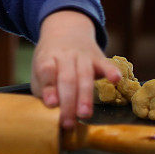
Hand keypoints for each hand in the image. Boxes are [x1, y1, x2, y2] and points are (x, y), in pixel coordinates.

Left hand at [30, 10, 120, 129]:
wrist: (65, 31)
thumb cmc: (51, 61)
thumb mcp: (38, 71)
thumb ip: (43, 89)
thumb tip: (52, 108)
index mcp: (46, 58)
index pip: (46, 71)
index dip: (49, 87)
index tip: (51, 104)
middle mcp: (64, 56)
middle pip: (67, 78)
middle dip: (68, 101)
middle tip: (68, 122)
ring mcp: (82, 56)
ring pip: (85, 75)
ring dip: (85, 95)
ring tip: (84, 114)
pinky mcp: (98, 58)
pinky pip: (106, 64)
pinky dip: (111, 71)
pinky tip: (116, 79)